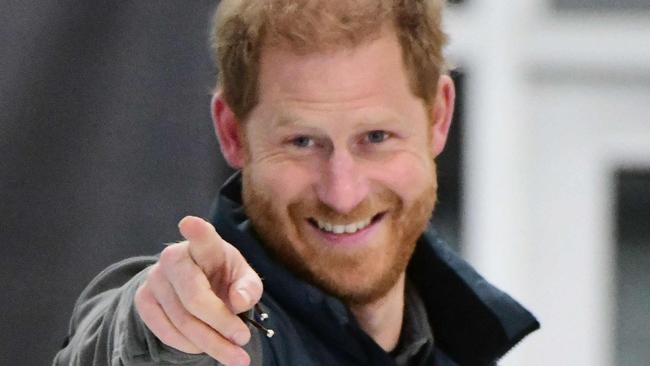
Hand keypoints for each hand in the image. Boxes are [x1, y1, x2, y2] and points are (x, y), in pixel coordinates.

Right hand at [135, 216, 262, 365]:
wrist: (196, 283)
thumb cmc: (224, 277)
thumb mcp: (244, 278)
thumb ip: (249, 288)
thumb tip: (239, 302)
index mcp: (205, 244)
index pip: (201, 236)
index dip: (196, 231)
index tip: (190, 224)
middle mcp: (174, 257)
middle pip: (195, 298)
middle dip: (221, 324)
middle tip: (243, 341)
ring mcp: (154, 278)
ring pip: (182, 321)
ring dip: (211, 343)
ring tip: (234, 355)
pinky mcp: (143, 299)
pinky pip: (167, 331)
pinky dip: (190, 345)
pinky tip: (205, 346)